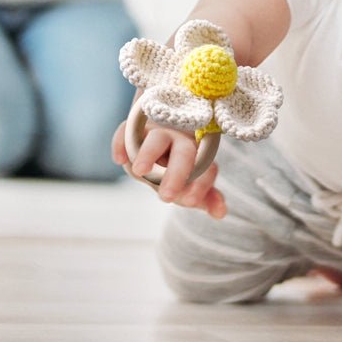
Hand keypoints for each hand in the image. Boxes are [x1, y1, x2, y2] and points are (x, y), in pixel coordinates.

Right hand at [111, 121, 226, 217]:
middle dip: (176, 174)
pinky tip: (120, 159)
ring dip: (148, 154)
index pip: (206, 168)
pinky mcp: (133, 128)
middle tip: (167, 197)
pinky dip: (121, 143)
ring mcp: (157, 131)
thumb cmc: (177, 162)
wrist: (158, 134)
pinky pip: (126, 131)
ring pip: (155, 140)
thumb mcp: (189, 180)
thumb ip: (204, 196)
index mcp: (199, 152)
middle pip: (183, 154)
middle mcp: (180, 139)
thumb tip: (221, 213)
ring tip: (140, 171)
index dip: (201, 185)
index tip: (192, 201)